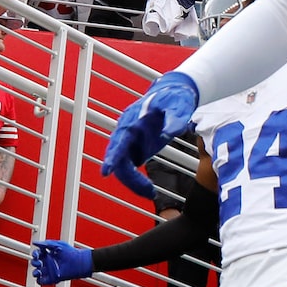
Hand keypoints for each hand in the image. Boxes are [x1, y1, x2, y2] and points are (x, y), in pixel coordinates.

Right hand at [29, 239, 94, 284]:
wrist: (80, 262)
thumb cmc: (71, 252)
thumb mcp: (58, 244)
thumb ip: (46, 243)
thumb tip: (35, 243)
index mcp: (49, 254)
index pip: (38, 254)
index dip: (35, 254)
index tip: (37, 254)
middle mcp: (49, 262)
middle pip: (36, 263)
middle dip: (34, 262)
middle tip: (39, 262)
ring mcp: (51, 271)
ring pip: (37, 273)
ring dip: (35, 272)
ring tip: (38, 271)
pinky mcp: (53, 279)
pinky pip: (43, 281)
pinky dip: (40, 280)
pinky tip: (41, 277)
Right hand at [102, 70, 197, 191]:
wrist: (175, 93)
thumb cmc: (175, 97)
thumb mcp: (179, 106)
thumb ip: (175, 119)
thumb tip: (170, 133)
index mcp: (133, 120)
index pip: (119, 141)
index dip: (112, 156)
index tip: (106, 171)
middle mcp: (128, 132)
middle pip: (119, 160)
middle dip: (130, 179)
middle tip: (149, 192)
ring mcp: (131, 141)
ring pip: (123, 167)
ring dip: (133, 182)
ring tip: (150, 193)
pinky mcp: (137, 147)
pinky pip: (130, 167)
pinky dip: (137, 180)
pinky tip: (149, 188)